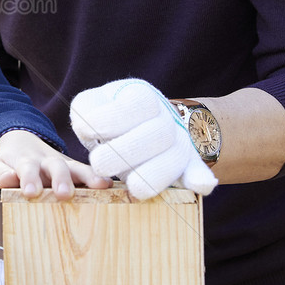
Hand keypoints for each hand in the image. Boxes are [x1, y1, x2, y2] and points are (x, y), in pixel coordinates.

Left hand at [0, 129, 109, 198]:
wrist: (22, 140)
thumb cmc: (10, 161)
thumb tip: (8, 179)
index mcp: (26, 161)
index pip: (27, 168)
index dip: (29, 179)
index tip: (31, 192)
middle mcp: (47, 160)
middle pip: (56, 166)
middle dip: (61, 179)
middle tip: (64, 194)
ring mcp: (63, 164)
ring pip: (77, 167)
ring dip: (88, 176)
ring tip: (101, 186)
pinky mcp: (75, 169)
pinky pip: (89, 172)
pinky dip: (100, 177)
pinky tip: (113, 186)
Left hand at [70, 79, 217, 199]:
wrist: (138, 127)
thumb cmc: (107, 117)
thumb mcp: (93, 105)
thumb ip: (86, 110)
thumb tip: (85, 126)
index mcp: (143, 97)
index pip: (136, 104)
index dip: (110, 118)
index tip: (84, 130)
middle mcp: (165, 118)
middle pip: (158, 133)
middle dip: (127, 151)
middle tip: (98, 163)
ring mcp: (178, 142)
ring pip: (176, 156)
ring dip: (156, 173)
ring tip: (132, 186)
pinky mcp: (185, 166)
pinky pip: (197, 171)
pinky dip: (200, 179)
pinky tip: (200, 186)